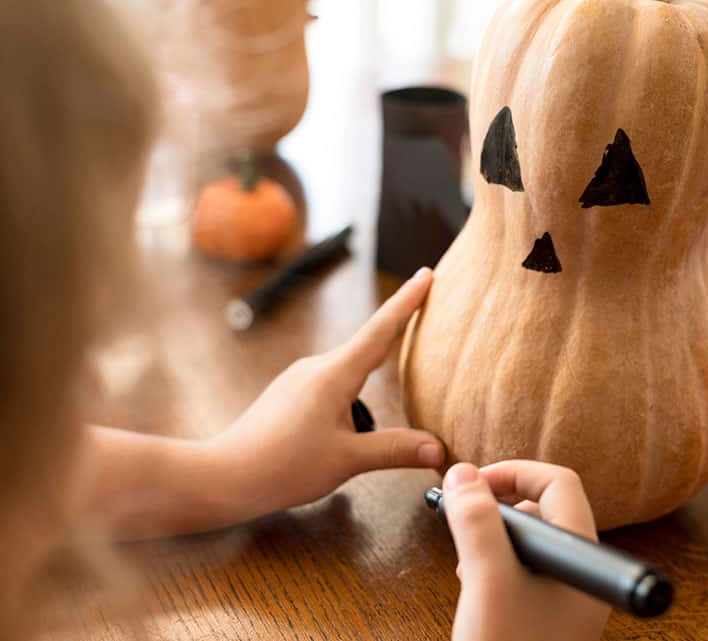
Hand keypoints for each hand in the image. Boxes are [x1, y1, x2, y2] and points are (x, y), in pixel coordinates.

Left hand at [212, 267, 444, 518]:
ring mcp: (300, 378)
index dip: (408, 302)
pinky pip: (332, 382)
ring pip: (349, 369)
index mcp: (334, 375)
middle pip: (368, 345)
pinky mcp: (289, 393)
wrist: (224, 476)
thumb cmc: (283, 467)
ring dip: (374, 370)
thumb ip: (395, 450)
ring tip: (396, 377)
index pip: (381, 330)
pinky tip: (353, 416)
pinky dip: (352, 388)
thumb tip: (438, 450)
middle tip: (426, 308)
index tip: (427, 274)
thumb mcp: (348, 460)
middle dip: (398, 330)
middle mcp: (316, 367)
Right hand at [444, 461, 610, 640]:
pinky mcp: (550, 614)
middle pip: (545, 509)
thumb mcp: (487, 580)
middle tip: (464, 523)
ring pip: (533, 542)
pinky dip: (498, 567)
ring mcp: (568, 594)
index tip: (471, 486)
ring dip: (495, 539)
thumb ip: (477, 522)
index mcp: (582, 556)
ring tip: (467, 564)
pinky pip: (527, 571)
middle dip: (499, 508)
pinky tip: (477, 588)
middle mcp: (581, 572)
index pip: (559, 483)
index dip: (513, 473)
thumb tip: (463, 474)